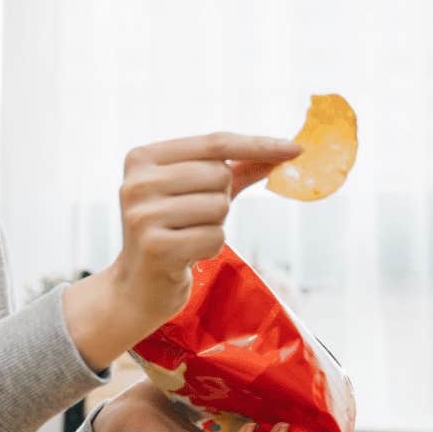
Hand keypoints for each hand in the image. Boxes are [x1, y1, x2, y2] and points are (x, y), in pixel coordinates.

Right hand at [63, 133, 299, 370]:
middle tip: (194, 218)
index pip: (213, 143)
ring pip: (219, 206)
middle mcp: (137, 182)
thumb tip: (283, 151)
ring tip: (187, 236)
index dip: (257, 145)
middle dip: (222, 198)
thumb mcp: (197, 194)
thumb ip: (236, 170)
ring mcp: (142, 215)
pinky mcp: (155, 247)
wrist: (137, 288)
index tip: (295, 148)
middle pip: (218, 174)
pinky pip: (214, 237)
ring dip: (215, 225)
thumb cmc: (173, 233)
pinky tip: (186, 255)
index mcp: (143, 158)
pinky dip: (210, 247)